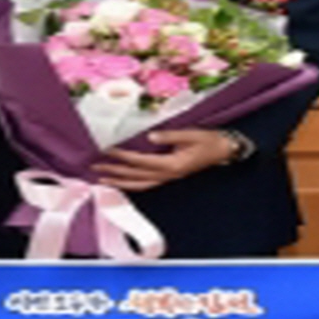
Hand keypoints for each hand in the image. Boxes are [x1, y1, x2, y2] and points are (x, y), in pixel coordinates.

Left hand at [96, 128, 234, 191]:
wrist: (224, 151)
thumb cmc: (208, 141)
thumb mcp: (190, 134)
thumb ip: (170, 136)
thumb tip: (150, 136)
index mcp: (172, 165)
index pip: (141, 162)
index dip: (123, 156)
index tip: (107, 150)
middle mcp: (168, 175)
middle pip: (136, 176)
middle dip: (115, 172)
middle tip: (94, 167)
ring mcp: (168, 178)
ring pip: (140, 184)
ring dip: (120, 182)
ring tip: (102, 178)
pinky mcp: (169, 177)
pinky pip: (147, 184)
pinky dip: (132, 184)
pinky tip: (122, 182)